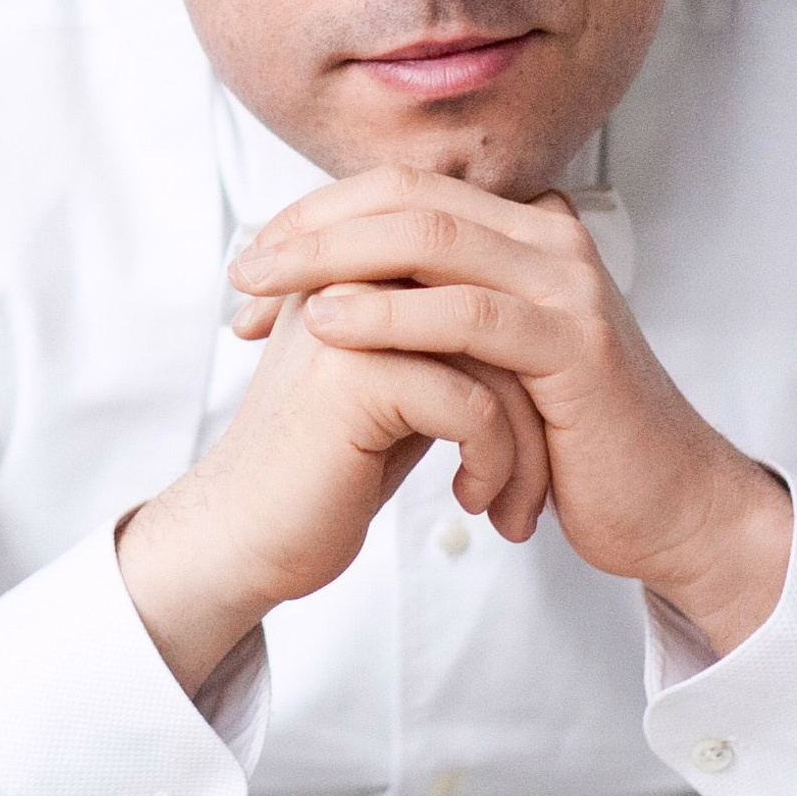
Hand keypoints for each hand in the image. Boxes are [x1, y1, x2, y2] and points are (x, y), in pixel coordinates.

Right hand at [117, 287, 551, 697]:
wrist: (250, 534)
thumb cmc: (335, 463)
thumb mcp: (402, 379)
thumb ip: (449, 329)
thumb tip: (535, 303)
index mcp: (363, 260)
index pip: (488, 278)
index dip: (529, 353)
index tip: (543, 420)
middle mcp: (353, 271)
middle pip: (500, 310)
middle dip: (541, 395)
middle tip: (546, 467)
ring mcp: (350, 318)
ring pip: (499, 359)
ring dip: (526, 442)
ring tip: (515, 499)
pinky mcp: (354, 376)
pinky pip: (475, 407)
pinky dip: (493, 463)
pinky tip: (471, 500)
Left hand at [228, 166, 791, 653]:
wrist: (663, 505)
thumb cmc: (568, 442)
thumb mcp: (490, 361)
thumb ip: (437, 311)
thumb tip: (334, 289)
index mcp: (526, 233)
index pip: (405, 191)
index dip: (320, 217)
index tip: (254, 267)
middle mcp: (550, 242)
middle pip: (410, 199)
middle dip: (312, 228)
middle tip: (243, 269)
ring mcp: (569, 288)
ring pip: (434, 242)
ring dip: (334, 262)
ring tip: (266, 293)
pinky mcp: (575, 346)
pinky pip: (468, 316)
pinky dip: (390, 317)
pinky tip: (330, 327)